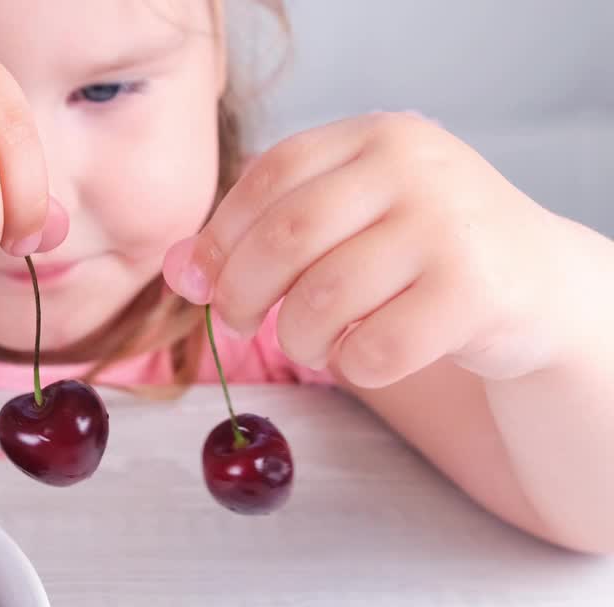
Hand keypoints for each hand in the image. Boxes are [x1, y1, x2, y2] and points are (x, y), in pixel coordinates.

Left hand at [163, 111, 573, 386]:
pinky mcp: (475, 293)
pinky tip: (362, 357)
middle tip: (238, 324)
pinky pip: (373, 348)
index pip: (270, 175)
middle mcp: (414, 168)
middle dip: (242, 293)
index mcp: (374, 136)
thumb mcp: (344, 222)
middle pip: (285, 238)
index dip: (221, 235)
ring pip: (323, 300)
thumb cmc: (415, 253)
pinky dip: (351, 366)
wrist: (535, 283)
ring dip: (297, 338)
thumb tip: (174, 269)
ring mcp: (448, 227)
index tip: (202, 282)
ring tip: (311, 344)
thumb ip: (259, 236)